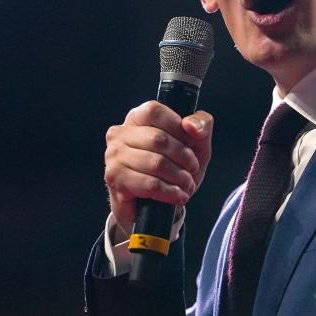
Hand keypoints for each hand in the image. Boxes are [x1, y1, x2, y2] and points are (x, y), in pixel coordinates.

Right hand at [103, 101, 213, 235]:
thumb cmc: (175, 166)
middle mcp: (120, 133)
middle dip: (184, 157)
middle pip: (159, 139)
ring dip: (180, 177)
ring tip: (186, 184)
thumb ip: (201, 124)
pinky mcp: (115, 179)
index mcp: (136, 118)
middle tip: (192, 168)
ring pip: (156, 163)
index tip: (190, 143)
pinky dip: (171, 192)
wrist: (156, 205)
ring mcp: (114, 156)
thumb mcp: (196, 143)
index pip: (154, 110)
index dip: (178, 127)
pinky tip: (178, 195)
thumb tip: (190, 126)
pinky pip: (150, 184)